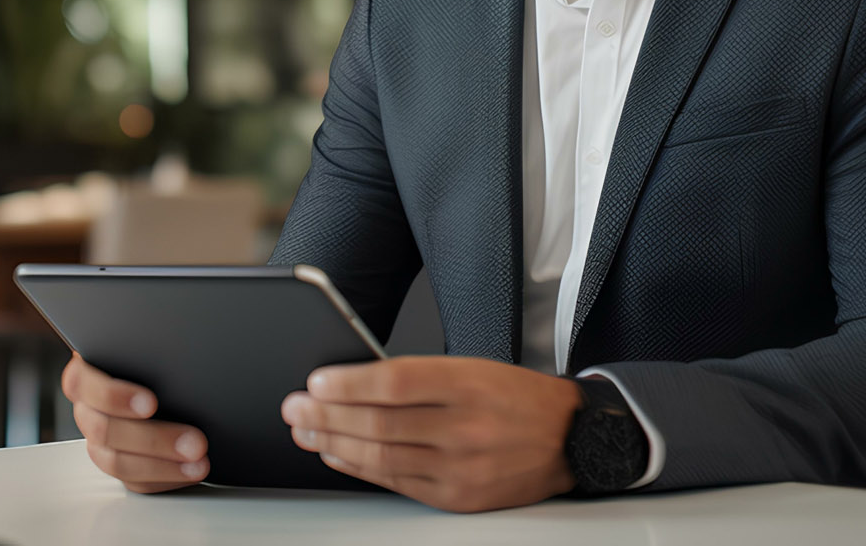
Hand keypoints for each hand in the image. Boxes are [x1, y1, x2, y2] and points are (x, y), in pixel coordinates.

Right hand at [61, 352, 209, 492]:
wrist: (167, 372)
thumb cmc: (151, 352)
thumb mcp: (146, 341)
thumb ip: (147, 345)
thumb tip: (177, 346)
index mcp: (84, 373)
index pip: (84, 385)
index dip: (115, 397)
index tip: (152, 403)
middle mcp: (87, 410)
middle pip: (105, 430)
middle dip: (153, 439)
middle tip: (194, 441)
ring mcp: (99, 441)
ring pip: (118, 462)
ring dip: (162, 465)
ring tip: (198, 461)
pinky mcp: (121, 463)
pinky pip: (135, 481)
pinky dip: (165, 479)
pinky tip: (190, 471)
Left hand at [281, 356, 580, 512]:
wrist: (570, 438)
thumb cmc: (515, 397)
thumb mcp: (473, 368)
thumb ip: (418, 376)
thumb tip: (353, 380)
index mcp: (469, 384)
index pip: (395, 383)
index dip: (349, 384)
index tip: (316, 381)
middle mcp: (466, 427)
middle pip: (380, 423)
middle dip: (328, 416)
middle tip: (295, 408)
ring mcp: (462, 467)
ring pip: (382, 456)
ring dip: (335, 444)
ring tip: (307, 431)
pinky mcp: (459, 498)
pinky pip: (397, 483)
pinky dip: (360, 468)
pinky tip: (337, 455)